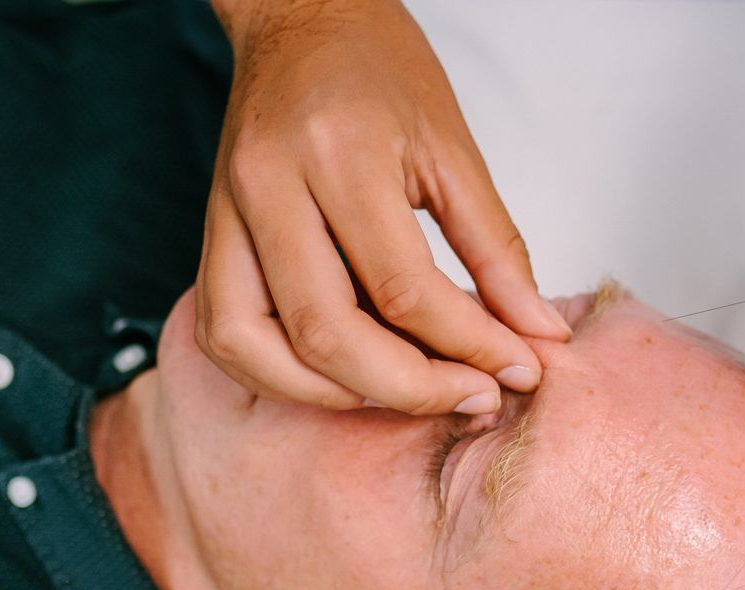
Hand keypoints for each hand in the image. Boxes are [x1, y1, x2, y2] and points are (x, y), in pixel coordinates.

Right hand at [199, 0, 571, 415]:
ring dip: (334, 395)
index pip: (404, 289)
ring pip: (256, 349)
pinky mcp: (208, 237)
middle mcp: (268, 187)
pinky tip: (341, 375)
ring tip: (404, 391)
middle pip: (326, 334)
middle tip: (470, 397)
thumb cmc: (377, 68)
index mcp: (340, 152)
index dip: (469, 346)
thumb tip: (537, 336)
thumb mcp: (453, 147)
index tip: (516, 371)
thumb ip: (495, 250)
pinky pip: (224, 336)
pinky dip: (281, 375)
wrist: (300, 16)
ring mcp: (225, 215)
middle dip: (407, 388)